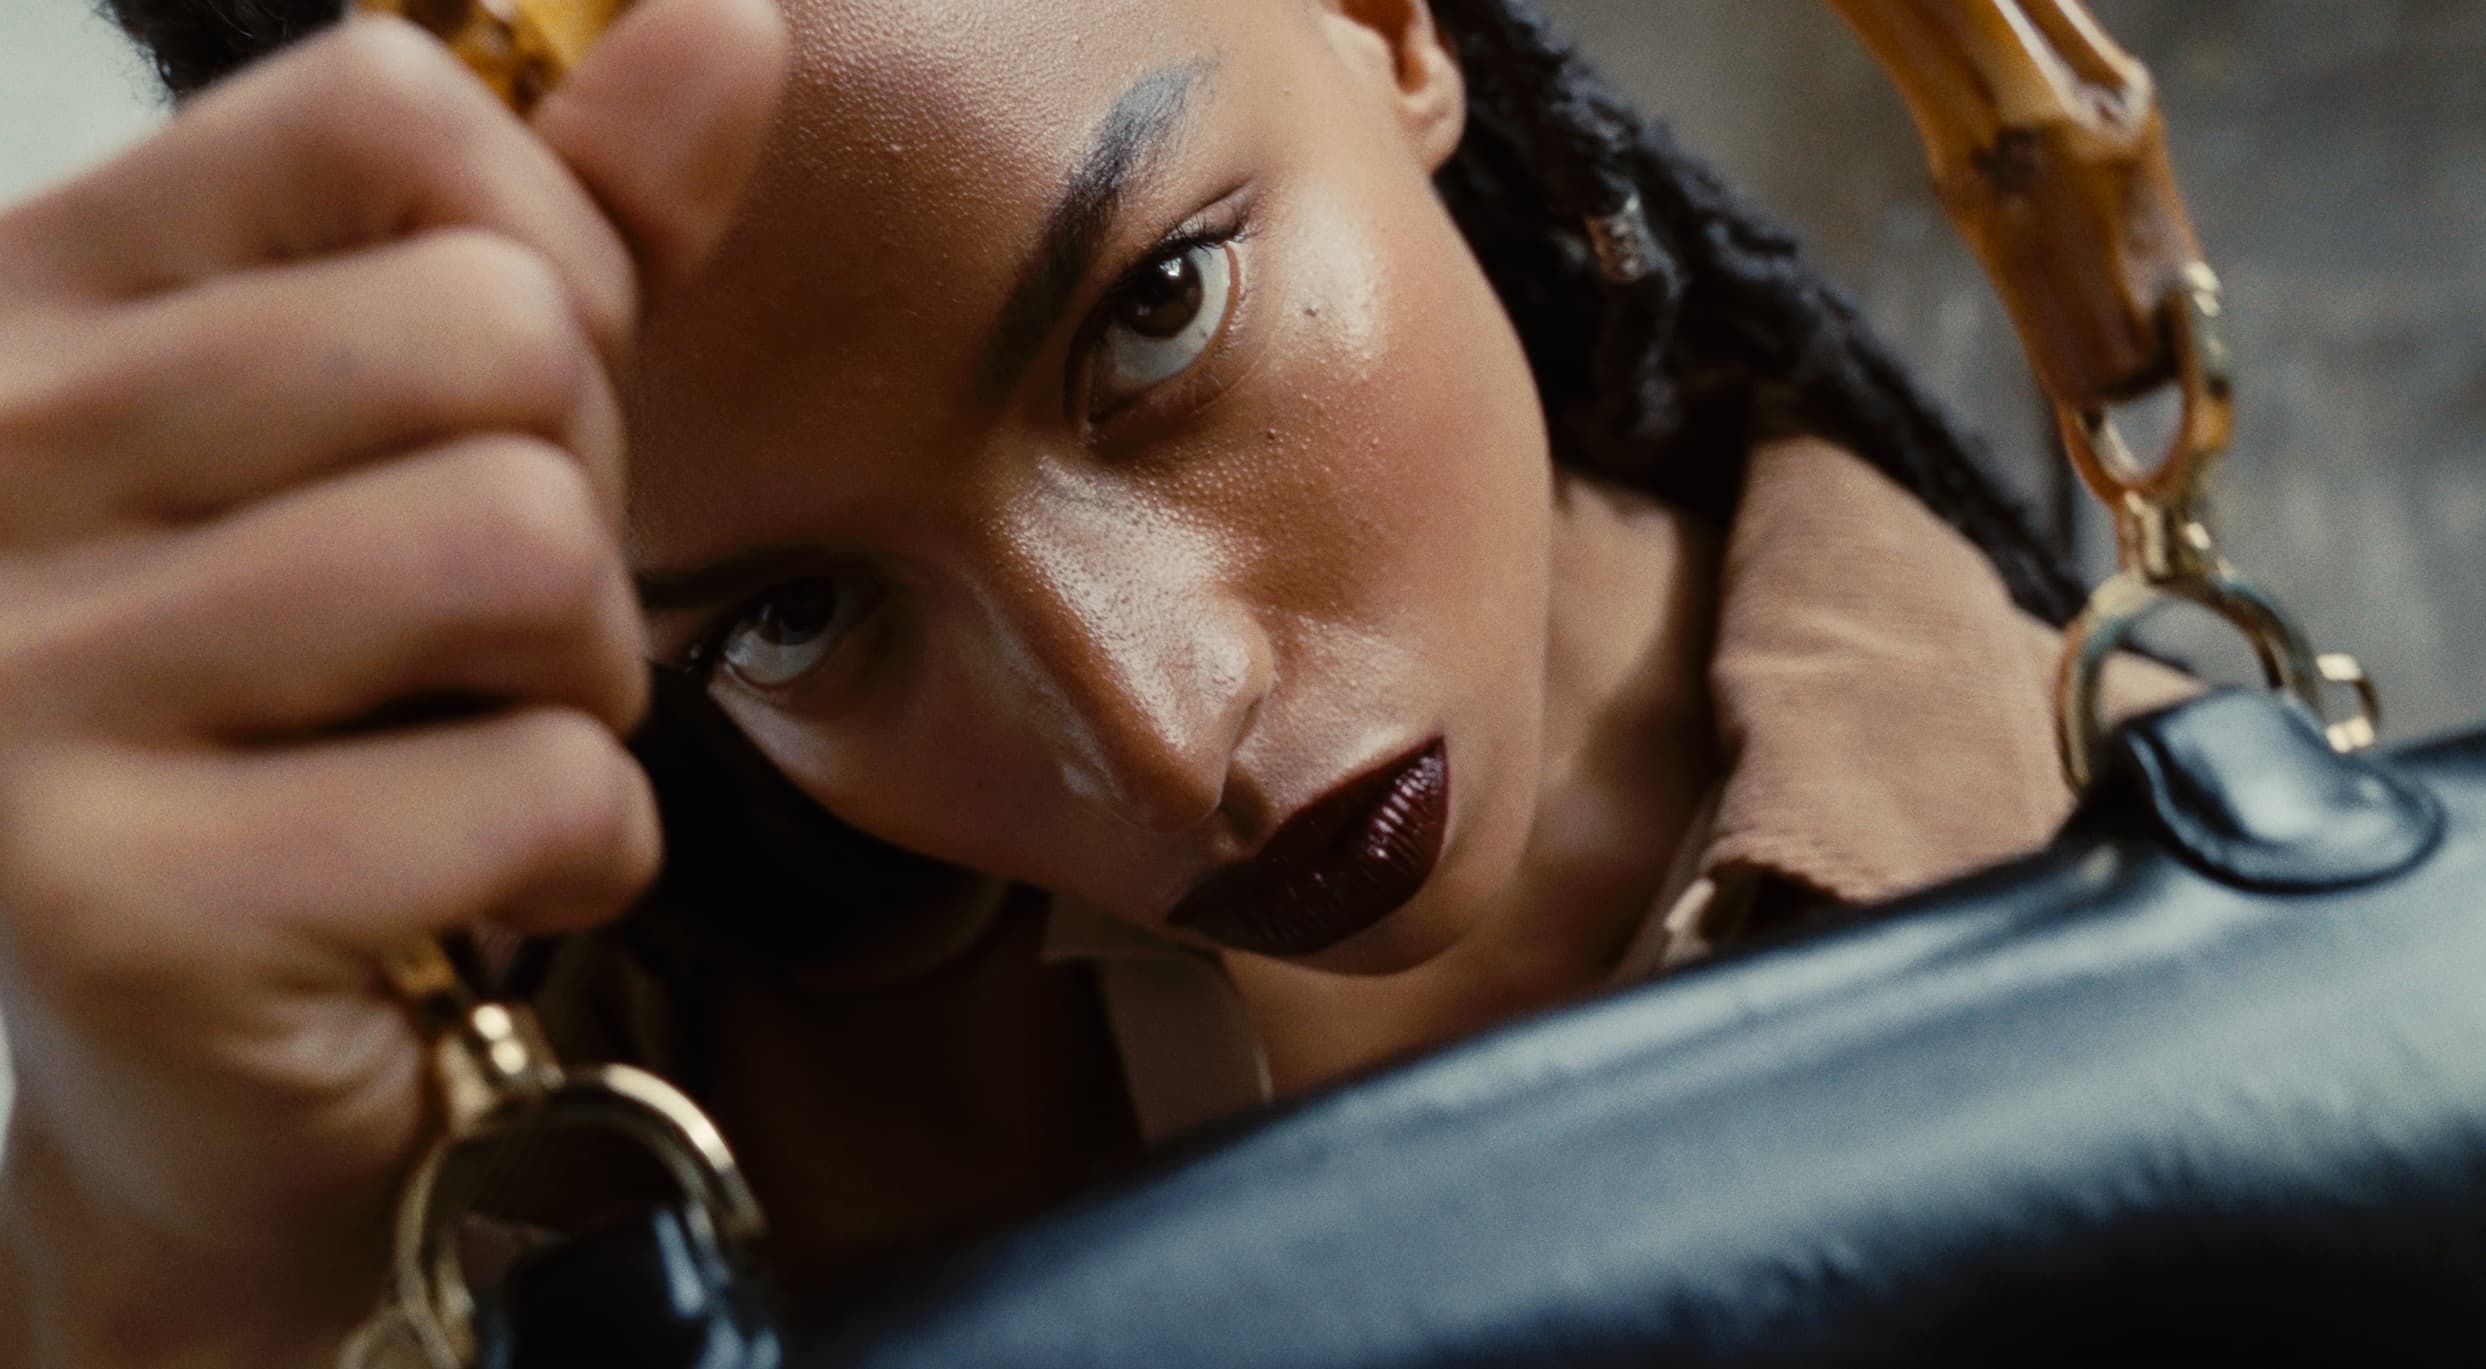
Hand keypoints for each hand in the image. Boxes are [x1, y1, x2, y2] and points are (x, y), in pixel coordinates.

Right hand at [0, 2, 784, 1363]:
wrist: (201, 1074)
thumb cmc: (333, 718)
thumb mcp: (436, 433)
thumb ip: (568, 226)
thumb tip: (727, 18)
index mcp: (43, 303)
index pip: (382, 114)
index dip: (551, 259)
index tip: (518, 407)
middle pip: (491, 336)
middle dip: (587, 503)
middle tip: (500, 632)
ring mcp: (20, 688)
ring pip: (524, 547)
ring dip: (586, 678)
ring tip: (485, 743)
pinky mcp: (119, 902)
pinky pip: (533, 781)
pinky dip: (579, 850)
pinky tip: (474, 885)